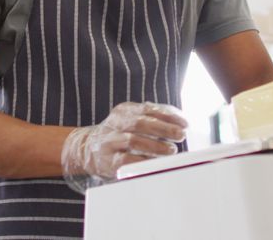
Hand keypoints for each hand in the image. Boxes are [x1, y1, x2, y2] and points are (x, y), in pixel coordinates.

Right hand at [60, 102, 187, 192]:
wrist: (87, 149)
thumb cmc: (118, 134)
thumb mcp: (132, 121)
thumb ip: (153, 118)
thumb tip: (181, 122)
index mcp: (124, 111)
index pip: (148, 109)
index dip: (168, 115)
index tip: (184, 123)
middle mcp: (115, 123)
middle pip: (141, 123)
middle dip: (164, 129)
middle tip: (180, 135)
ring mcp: (110, 141)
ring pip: (133, 141)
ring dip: (155, 146)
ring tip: (171, 150)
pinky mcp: (107, 161)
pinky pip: (126, 160)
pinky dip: (142, 161)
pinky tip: (155, 163)